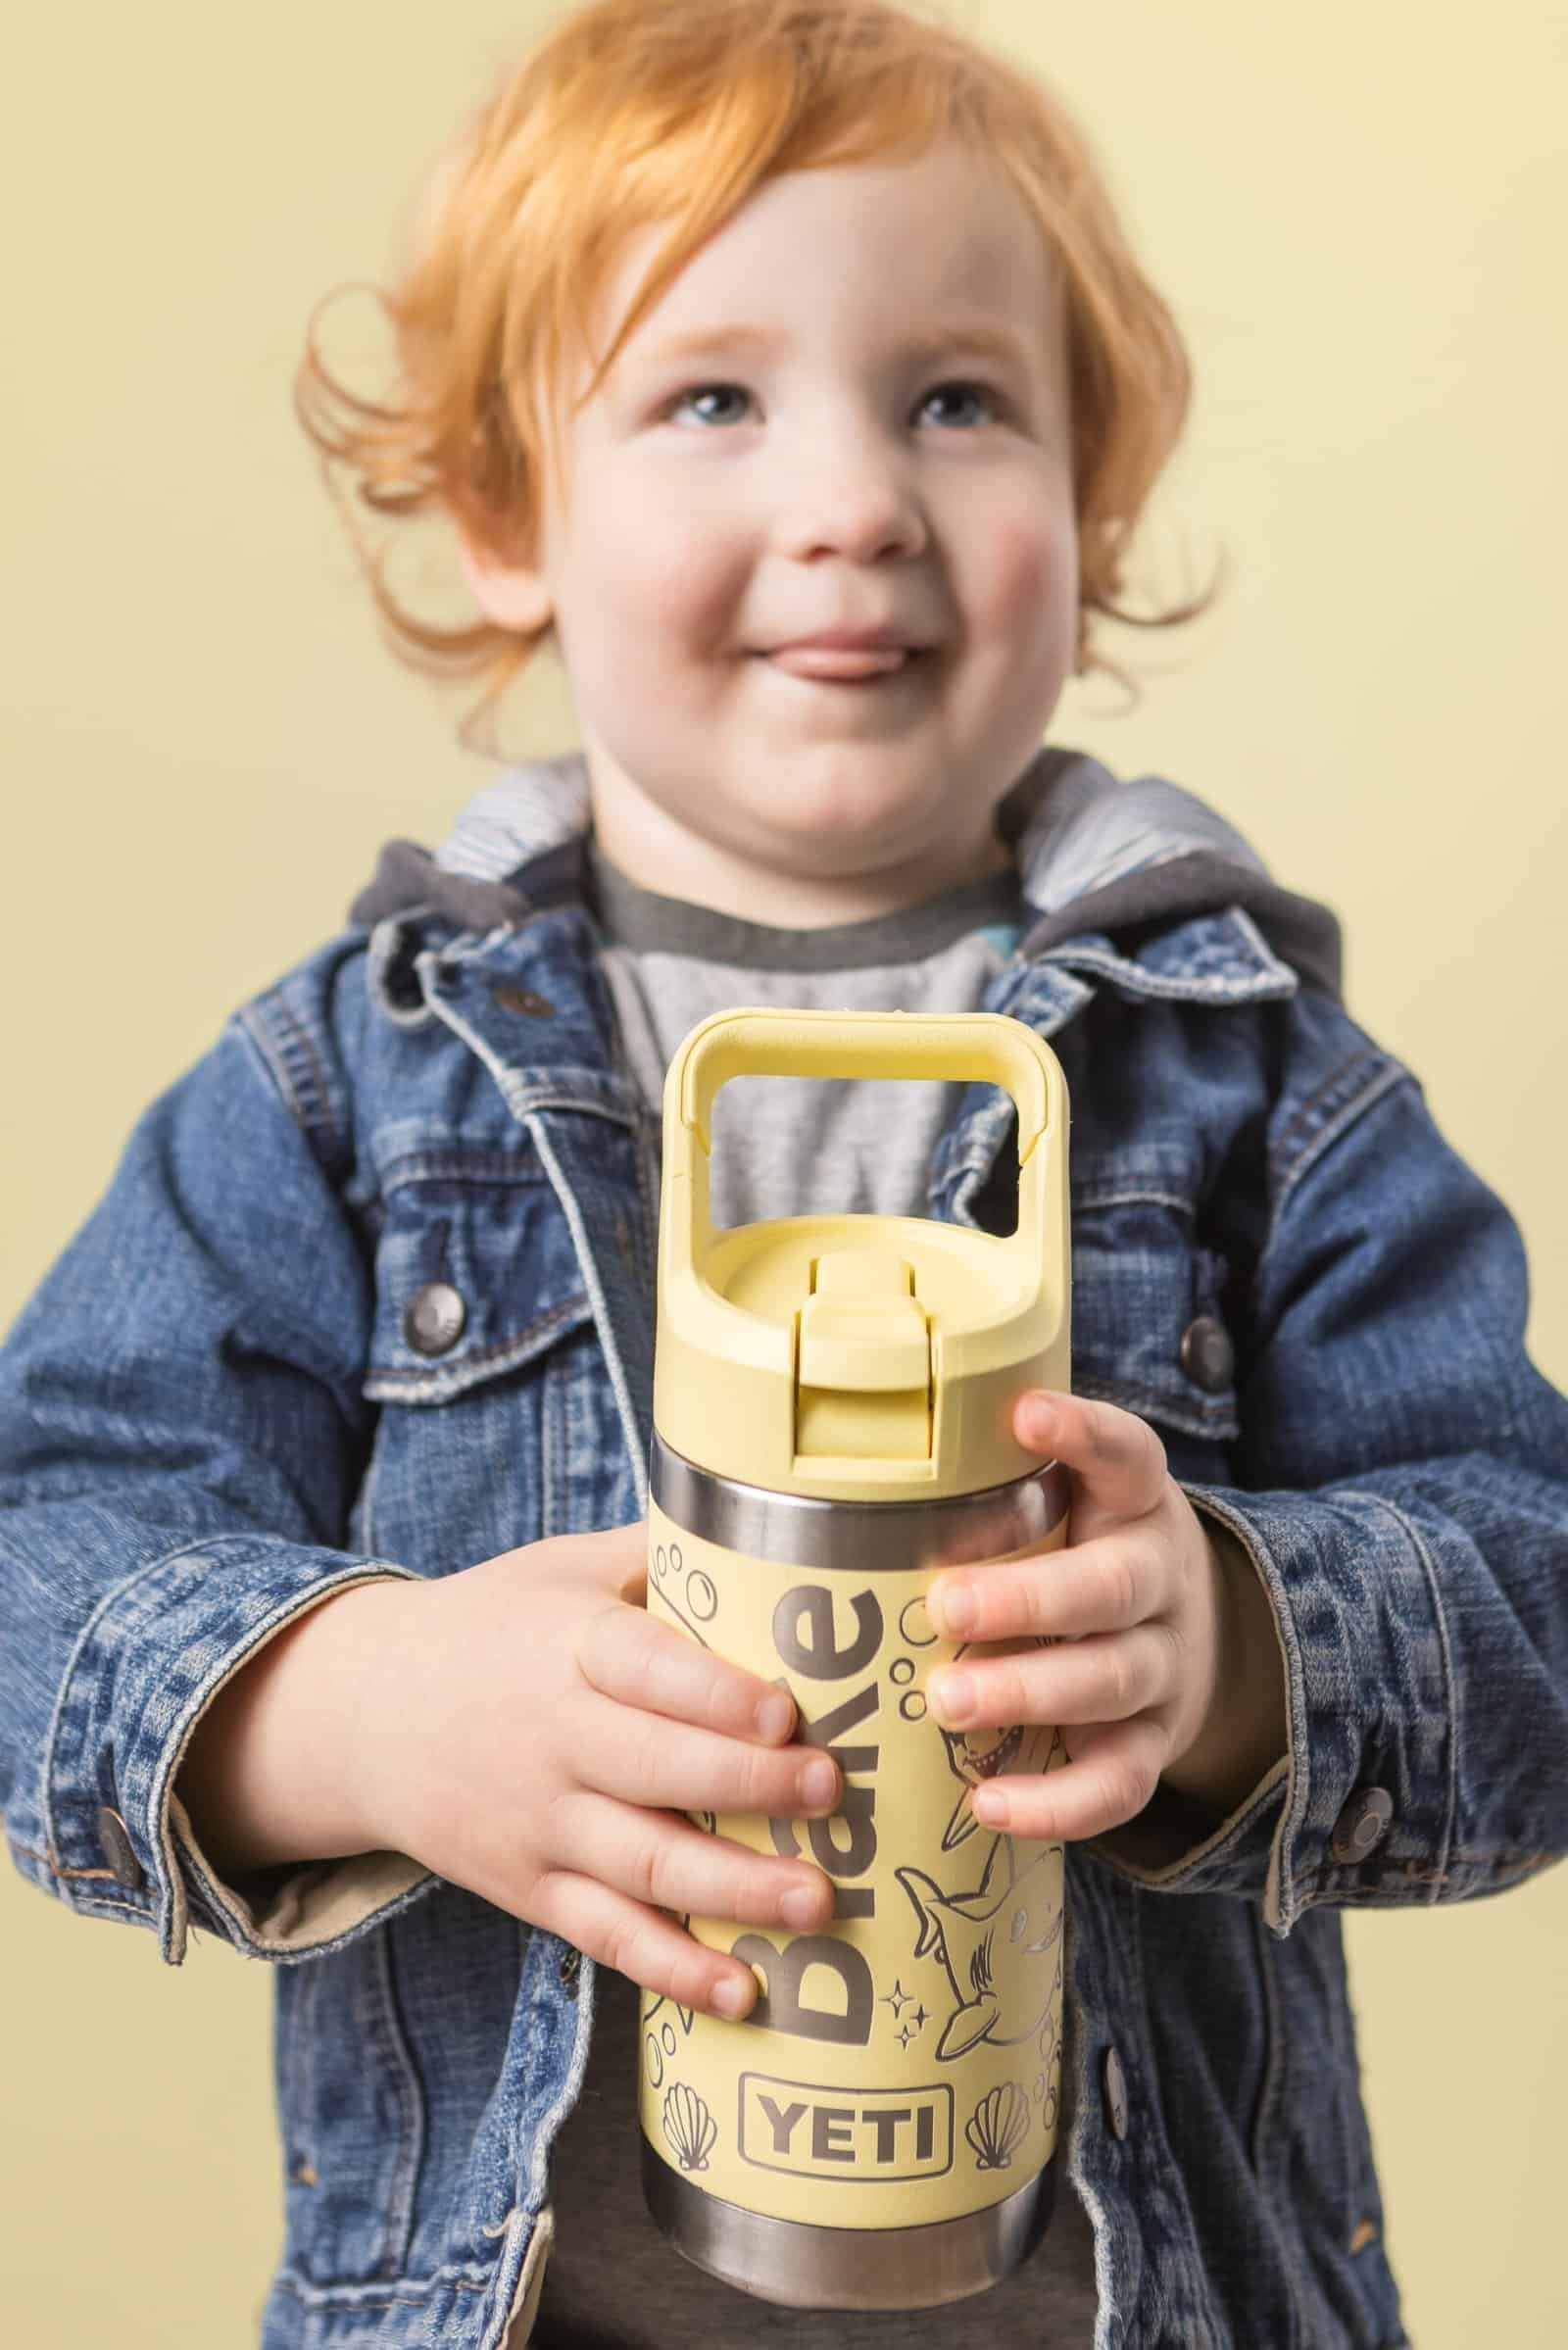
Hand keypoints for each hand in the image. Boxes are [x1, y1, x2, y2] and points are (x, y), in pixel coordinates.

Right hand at [355, 1524, 842, 2020]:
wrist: (364, 1714)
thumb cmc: (496, 1627)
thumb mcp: (564, 1567)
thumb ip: (660, 1552)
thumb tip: (777, 1519)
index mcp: (567, 1646)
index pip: (644, 1668)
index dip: (713, 1692)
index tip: (785, 1710)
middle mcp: (551, 1738)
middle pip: (656, 1770)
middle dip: (750, 1785)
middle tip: (833, 1791)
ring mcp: (537, 1823)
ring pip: (642, 1864)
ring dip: (735, 1890)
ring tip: (819, 1903)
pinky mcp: (529, 1889)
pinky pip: (606, 1935)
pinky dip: (672, 1968)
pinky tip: (742, 1990)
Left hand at [924, 1391, 1283, 1841]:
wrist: (1194, 1639)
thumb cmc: (1084, 1554)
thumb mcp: (1072, 1500)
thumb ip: (1000, 1480)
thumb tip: (855, 1455)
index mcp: (1134, 1504)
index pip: (1126, 1453)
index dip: (1081, 1433)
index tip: (1023, 1414)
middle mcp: (1159, 1580)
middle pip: (1109, 1588)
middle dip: (1027, 1600)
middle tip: (945, 1606)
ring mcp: (1163, 1667)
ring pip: (1111, 1680)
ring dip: (1027, 1693)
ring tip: (945, 1702)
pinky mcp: (1153, 1745)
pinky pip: (1118, 1782)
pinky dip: (1056, 1802)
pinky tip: (987, 1804)